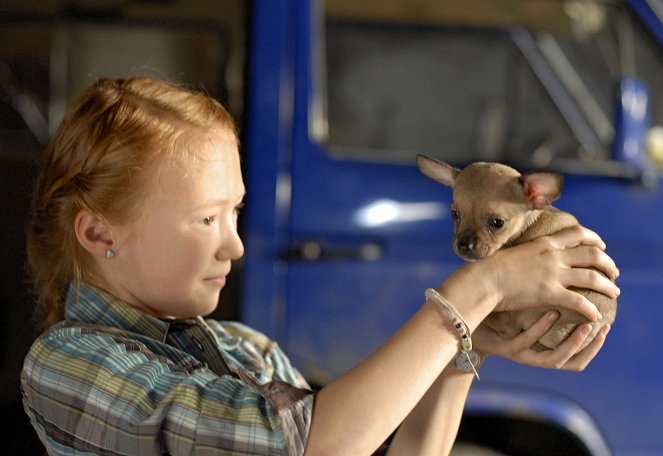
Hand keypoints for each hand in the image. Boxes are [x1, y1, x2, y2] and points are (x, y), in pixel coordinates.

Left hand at [473, 310, 610, 370]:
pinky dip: (541, 329)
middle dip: (590, 345)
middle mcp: (537, 355)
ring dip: (572, 341)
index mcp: (545, 347)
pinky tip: (551, 313)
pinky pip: (526, 342)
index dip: (595, 344)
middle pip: (574, 361)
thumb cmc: (500, 314)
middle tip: (602, 327)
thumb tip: (568, 276)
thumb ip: (547, 299)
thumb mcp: (526, 308)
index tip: (608, 324)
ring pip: (554, 358)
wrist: (468, 321)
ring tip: (585, 323)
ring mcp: (522, 353)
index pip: (580, 354)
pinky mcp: (505, 349)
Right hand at [483, 226, 618, 320]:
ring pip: (592, 277)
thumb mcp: (515, 252)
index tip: (601, 246)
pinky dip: (591, 309)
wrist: (484, 279)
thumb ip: (530, 253)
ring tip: (614, 293)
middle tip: (613, 274)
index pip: (578, 234)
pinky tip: (596, 316)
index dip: (594, 239)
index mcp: (545, 243)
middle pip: (593, 255)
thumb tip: (532, 256)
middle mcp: (554, 256)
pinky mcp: (550, 293)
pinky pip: (579, 301)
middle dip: (608, 264)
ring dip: (608, 286)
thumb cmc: (492, 268)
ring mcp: (553, 274)